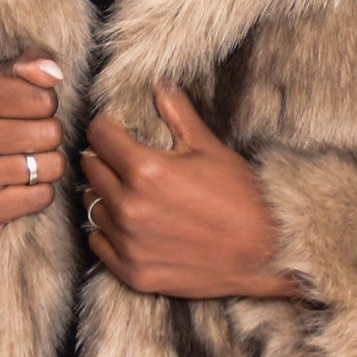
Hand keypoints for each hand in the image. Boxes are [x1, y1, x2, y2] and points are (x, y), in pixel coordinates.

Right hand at [0, 48, 66, 233]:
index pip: (45, 99)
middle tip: (22, 139)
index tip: (22, 112)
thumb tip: (54, 73)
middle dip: (45, 135)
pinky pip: (43, 197)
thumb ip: (31, 64)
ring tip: (20, 159)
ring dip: (45, 164)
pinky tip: (17, 184)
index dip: (44, 105)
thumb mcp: (0, 80)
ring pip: (51, 166)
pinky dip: (39, 191)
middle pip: (51, 133)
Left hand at [80, 83, 310, 299]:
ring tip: (132, 192)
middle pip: (90, 168)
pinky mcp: (132, 272)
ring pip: (92, 205)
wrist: (266, 255)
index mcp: (145, 170)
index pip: (99, 135)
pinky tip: (132, 224)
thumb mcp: (210, 148)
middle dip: (105, 157)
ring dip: (106, 194)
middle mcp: (129, 207)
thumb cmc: (243, 198)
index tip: (116, 128)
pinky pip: (98, 242)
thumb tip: (159, 84)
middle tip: (126, 158)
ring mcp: (129, 243)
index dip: (108, 126)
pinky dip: (109, 230)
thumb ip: (177, 114)